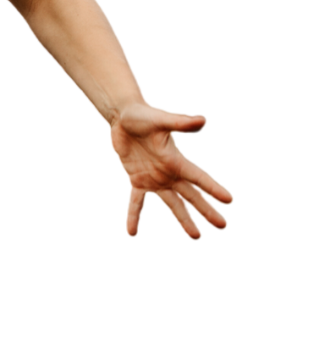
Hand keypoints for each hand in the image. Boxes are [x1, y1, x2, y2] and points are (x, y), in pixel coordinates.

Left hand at [110, 101, 233, 239]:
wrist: (124, 118)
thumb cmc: (144, 116)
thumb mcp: (161, 119)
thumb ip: (181, 123)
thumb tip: (203, 121)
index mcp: (176, 160)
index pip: (198, 177)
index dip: (213, 188)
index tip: (229, 200)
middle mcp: (169, 173)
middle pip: (192, 195)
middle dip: (207, 211)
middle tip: (223, 227)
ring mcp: (154, 179)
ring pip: (172, 204)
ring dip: (184, 220)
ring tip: (197, 237)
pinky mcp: (138, 181)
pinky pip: (137, 202)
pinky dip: (134, 216)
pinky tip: (132, 233)